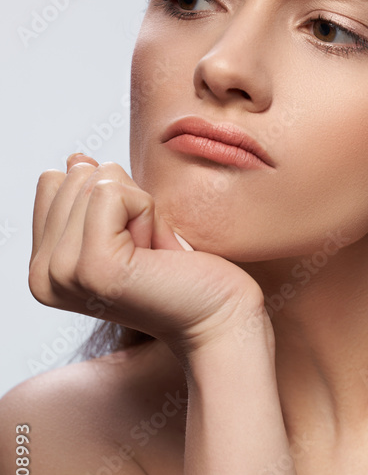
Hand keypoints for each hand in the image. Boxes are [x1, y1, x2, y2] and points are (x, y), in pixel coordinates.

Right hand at [28, 153, 272, 364]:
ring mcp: (63, 274)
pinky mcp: (93, 266)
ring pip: (95, 180)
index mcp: (42, 266)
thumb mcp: (126, 225)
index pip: (55, 181)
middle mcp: (42, 275)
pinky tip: (158, 253)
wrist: (219, 317)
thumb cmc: (182, 272)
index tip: (131, 242)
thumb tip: (76, 158)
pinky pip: (113, 192)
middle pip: (75, 176)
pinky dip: (147, 211)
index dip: (106, 198)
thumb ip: (91, 194)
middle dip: (123, 201)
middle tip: (147, 251)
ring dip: (138, 208)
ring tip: (152, 255)